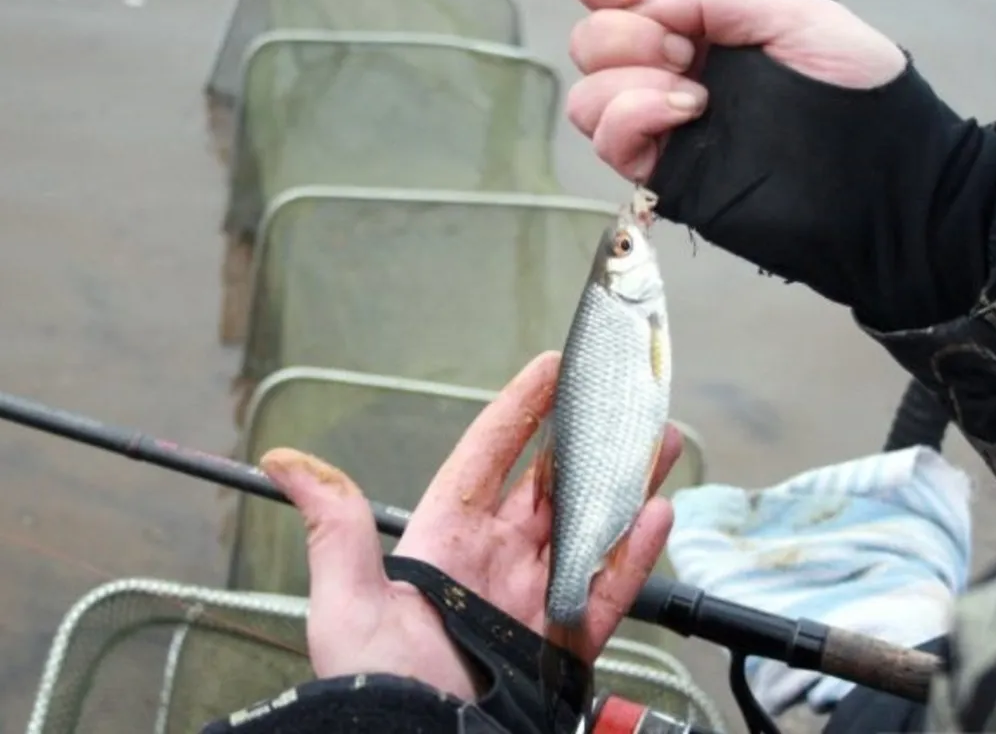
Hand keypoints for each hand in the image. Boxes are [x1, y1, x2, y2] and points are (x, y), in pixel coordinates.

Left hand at [259, 351, 680, 701]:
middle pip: (551, 484)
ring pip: (589, 527)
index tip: (551, 368)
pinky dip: (634, 554)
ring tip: (657, 443)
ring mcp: (535, 597)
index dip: (522, 410)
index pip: (490, 457)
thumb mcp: (344, 599)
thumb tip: (284, 459)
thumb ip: (334, 525)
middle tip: (621, 400)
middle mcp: (496, 560)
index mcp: (447, 538)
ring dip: (624, 484)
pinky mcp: (565, 642)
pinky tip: (656, 514)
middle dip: (587, 439)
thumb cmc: (374, 682)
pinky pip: (607, 589)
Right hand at [566, 0, 906, 180]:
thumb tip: (653, 6)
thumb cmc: (859, 94)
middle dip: (625, 34)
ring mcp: (666, 128)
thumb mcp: (797, 16)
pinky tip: (684, 112)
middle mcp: (675, 74)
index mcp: (704, 28)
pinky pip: (610, 143)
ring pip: (589, 98)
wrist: (881, 179)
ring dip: (626, 81)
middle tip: (686, 50)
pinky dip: (631, 117)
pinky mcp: (669, 175)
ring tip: (692, 91)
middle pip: (592, 43)